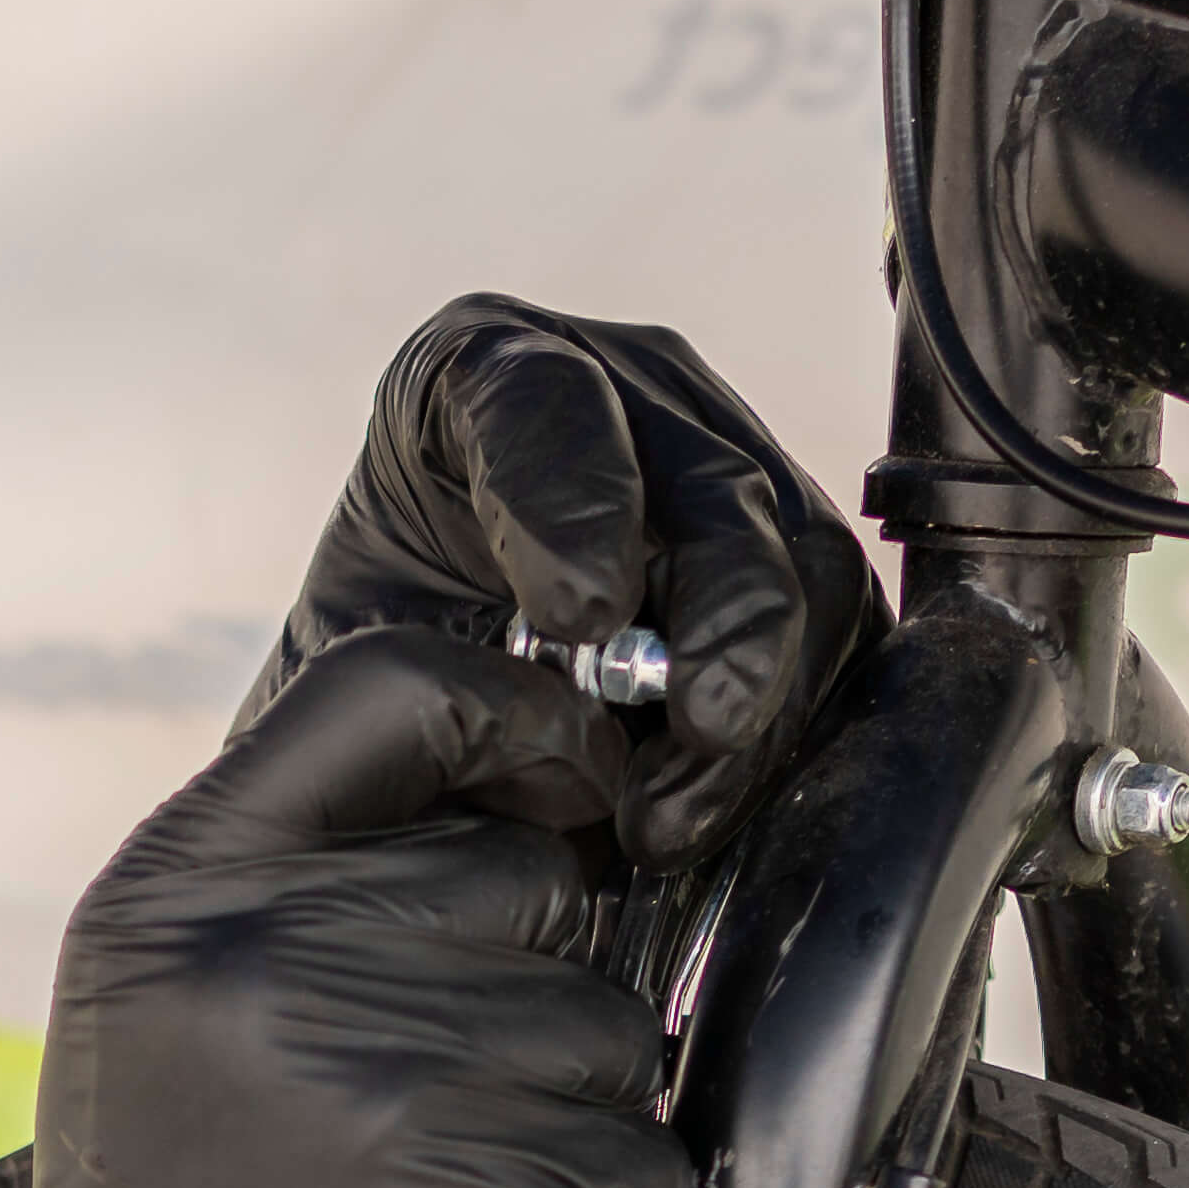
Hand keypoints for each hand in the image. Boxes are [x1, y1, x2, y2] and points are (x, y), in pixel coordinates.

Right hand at [0, 632, 700, 1187]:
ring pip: (611, 1030)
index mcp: (172, 909)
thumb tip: (525, 813)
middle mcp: (282, 961)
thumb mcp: (162, 1071)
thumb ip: (300, 921)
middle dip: (522, 1000)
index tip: (566, 780)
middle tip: (406, 1164)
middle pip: (532, 875)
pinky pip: (647, 1166)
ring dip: (566, 1142)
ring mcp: (413, 1072)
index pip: (400, 690)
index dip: (518, 725)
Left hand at [251, 295, 875, 880]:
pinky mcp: (789, 563)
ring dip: (763, 699)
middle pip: (718, 485)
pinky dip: (792, 728)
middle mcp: (623, 400)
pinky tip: (723, 801)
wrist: (422, 714)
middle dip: (725, 620)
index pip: (546, 401)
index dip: (577, 499)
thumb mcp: (351, 647)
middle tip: (698, 730)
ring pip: (803, 562)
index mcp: (481, 375)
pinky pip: (837, 633)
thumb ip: (410, 651)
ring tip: (676, 812)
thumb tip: (541, 713)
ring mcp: (719, 473)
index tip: (579, 613)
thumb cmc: (382, 668)